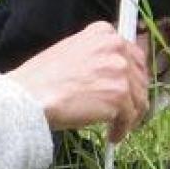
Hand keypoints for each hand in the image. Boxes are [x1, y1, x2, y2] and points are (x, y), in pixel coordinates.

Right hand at [7, 22, 149, 142]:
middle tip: (126, 113)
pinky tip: (112, 135)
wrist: (30, 97)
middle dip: (134, 98)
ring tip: (118, 127)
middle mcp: (115, 46)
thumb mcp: (71, 52)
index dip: (132, 76)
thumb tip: (113, 75)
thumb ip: (96, 57)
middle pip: (140, 77)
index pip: (133, 54)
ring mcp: (119, 70)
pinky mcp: (119, 94)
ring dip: (130, 116)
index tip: (129, 90)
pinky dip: (122, 129)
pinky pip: (130, 117)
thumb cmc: (42, 80)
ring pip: (139, 99)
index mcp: (103, 33)